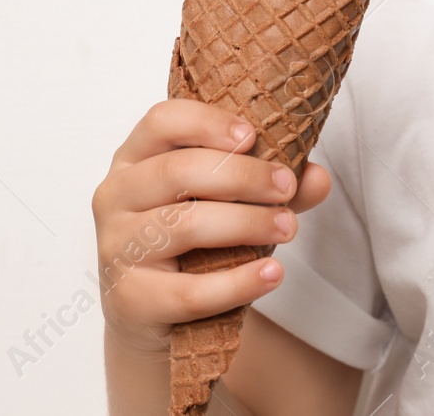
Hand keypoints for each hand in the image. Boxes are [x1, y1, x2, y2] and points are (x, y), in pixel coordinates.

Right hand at [92, 98, 332, 354]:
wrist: (149, 312)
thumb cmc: (190, 240)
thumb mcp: (225, 201)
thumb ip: (271, 186)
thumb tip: (317, 178)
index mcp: (135, 157)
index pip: (162, 121)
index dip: (207, 123)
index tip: (252, 136)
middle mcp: (115, 196)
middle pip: (179, 171)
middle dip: (243, 176)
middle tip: (286, 187)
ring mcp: (117, 248)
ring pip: (187, 226)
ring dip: (248, 223)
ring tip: (288, 227)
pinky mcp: (131, 299)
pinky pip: (190, 290)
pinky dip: (239, 282)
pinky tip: (272, 273)